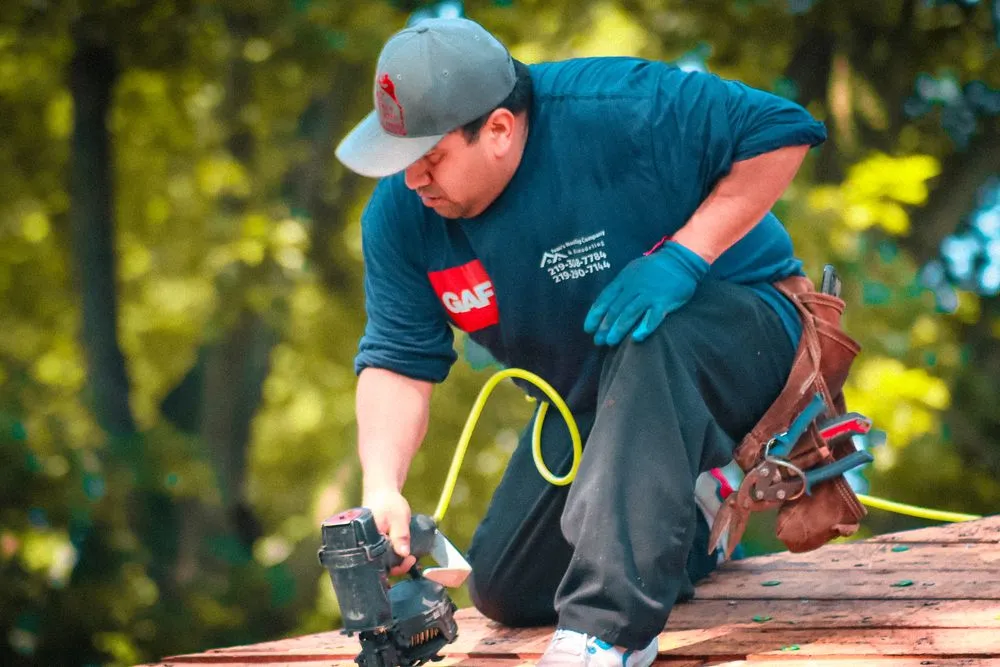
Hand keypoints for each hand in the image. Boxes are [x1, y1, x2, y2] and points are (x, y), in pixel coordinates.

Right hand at [363, 486, 416, 575]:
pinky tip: (401, 553)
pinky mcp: (372, 542)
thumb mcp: (399, 519)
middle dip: (397, 566)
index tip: (410, 560)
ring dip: (395, 561)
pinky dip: (391, 556)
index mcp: (367, 542)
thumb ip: (401, 536)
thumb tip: (404, 554)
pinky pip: (381, 554)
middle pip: (380, 566)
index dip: (396, 567)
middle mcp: (364, 546)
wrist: (381, 491)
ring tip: (409, 557)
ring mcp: (368, 545)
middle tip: (412, 559)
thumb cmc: (388, 502)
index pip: (380, 565)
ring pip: (381, 561)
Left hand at [584, 241, 708, 345]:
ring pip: (630, 313)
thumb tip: (606, 304)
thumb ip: (620, 286)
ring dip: (619, 329)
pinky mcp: (664, 301)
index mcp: (624, 280)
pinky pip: (653, 317)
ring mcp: (649, 294)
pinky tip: (636, 338)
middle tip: (598, 341)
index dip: (595, 315)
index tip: (588, 329)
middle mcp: (634, 287)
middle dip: (605, 326)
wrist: (680, 260)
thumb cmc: (653, 269)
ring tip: (610, 342)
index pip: (604, 298)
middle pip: (615, 309)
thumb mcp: (632, 271)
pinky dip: (644, 328)